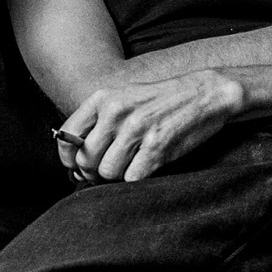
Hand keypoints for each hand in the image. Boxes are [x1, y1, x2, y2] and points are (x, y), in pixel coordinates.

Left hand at [59, 72, 244, 182]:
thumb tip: (76, 162)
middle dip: (94, 171)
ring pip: (107, 171)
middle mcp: (116, 112)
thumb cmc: (162, 100)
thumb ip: (99, 122)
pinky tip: (146, 166)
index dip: (68, 157)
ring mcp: (136, 130)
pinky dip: (136, 178)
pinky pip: (132, 177)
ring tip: (131, 165)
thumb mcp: (124, 98)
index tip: (75, 166)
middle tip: (108, 170)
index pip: (67, 134)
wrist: (204, 94)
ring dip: (117, 176)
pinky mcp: (156, 147)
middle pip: (86, 159)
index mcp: (103, 98)